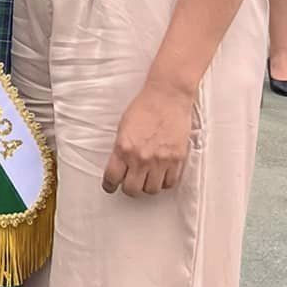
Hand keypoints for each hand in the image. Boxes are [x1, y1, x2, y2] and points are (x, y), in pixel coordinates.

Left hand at [101, 79, 196, 196]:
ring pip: (151, 190)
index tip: (111, 186)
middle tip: (131, 182)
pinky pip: (169, 182)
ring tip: (148, 177)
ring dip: (148, 185)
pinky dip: (164, 181)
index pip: (112, 178)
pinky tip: (162, 174)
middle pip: (132, 190)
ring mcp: (160, 160)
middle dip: (129, 188)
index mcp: (123, 148)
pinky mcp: (176, 159)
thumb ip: (121, 148)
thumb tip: (120, 164)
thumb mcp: (123, 127)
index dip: (110, 185)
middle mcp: (141, 158)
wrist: (167, 96)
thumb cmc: (146, 106)